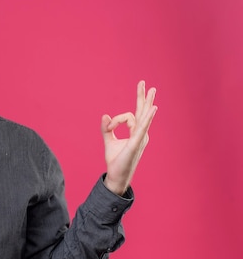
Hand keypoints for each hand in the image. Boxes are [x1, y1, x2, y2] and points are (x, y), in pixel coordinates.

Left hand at [101, 80, 157, 194]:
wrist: (116, 175)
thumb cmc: (115, 161)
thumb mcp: (109, 141)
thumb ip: (107, 129)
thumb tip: (105, 115)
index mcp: (135, 133)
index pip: (129, 116)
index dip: (116, 120)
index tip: (108, 126)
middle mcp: (141, 134)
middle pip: (142, 112)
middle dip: (142, 97)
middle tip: (143, 83)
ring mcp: (140, 138)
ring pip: (144, 117)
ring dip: (146, 102)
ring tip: (151, 90)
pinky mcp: (136, 143)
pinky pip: (142, 128)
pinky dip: (147, 118)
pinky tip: (153, 108)